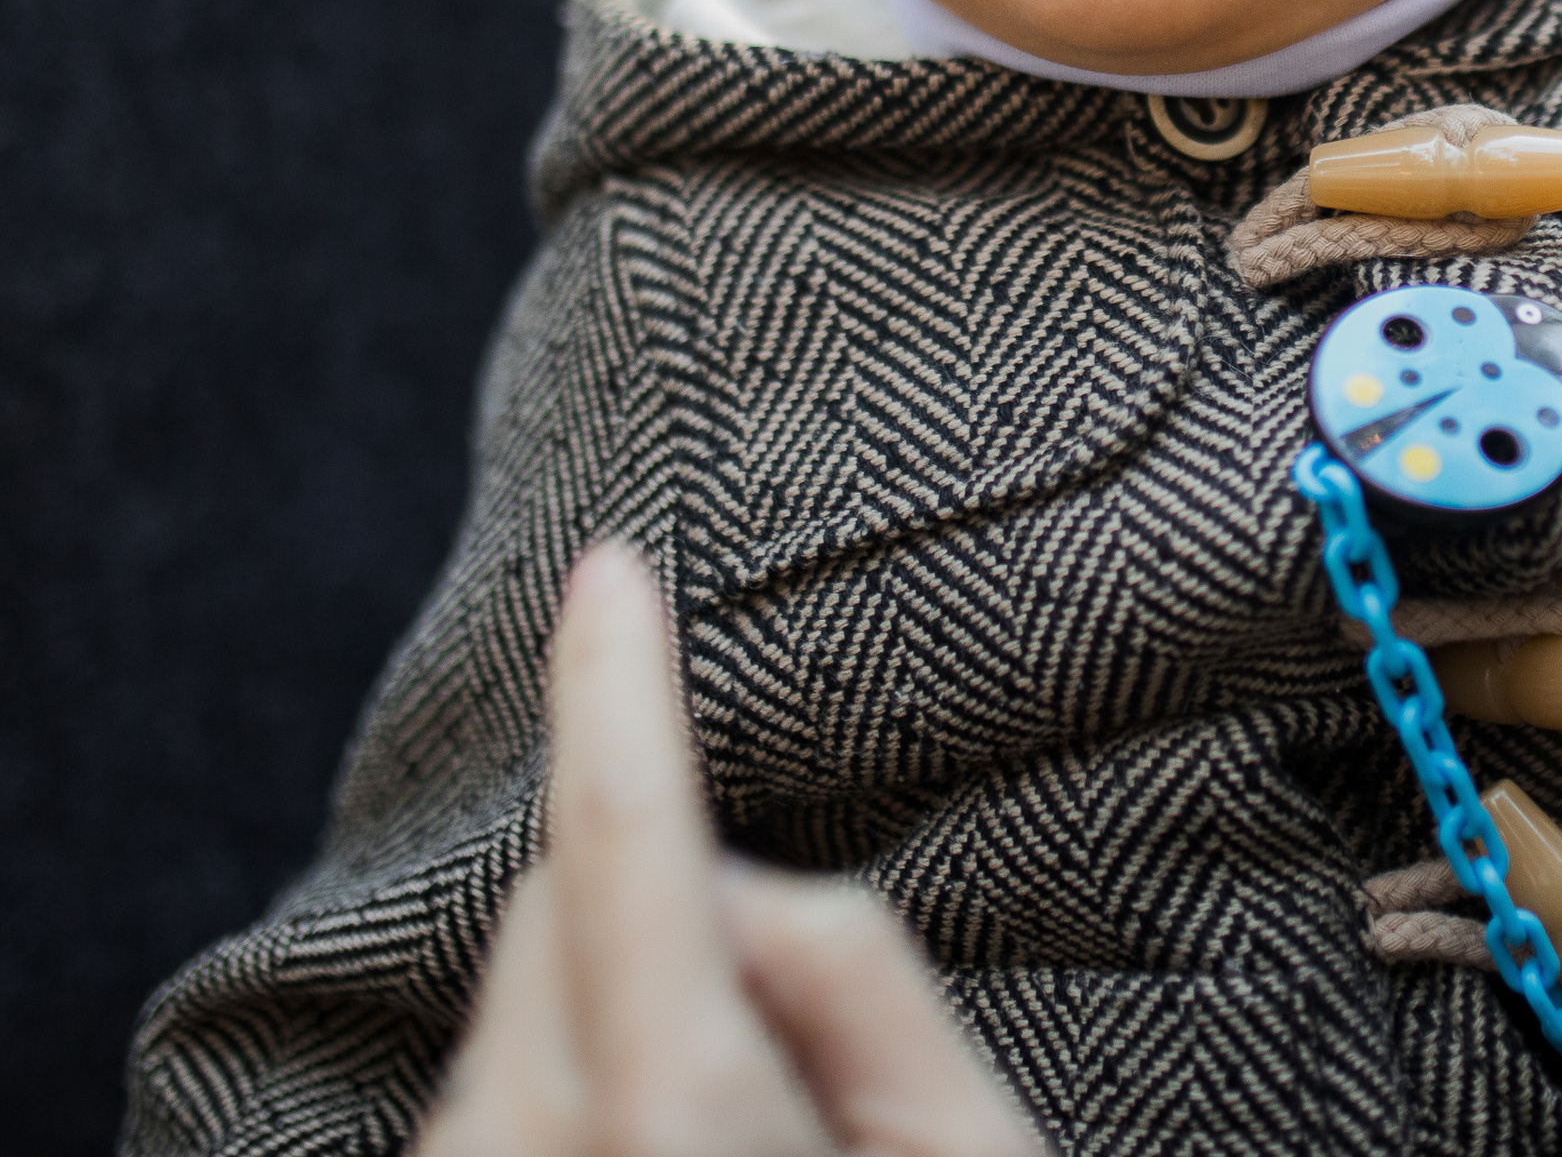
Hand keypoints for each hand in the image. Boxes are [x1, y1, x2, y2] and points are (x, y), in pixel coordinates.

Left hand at [418, 542, 1036, 1156]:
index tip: (607, 569)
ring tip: (730, 1142)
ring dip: (603, 1006)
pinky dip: (561, 1088)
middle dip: (661, 912)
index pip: (627, 843)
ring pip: (519, 991)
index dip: (619, 690)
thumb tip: (738, 886)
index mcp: (678, 1123)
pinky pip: (485, 1093)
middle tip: (796, 1051)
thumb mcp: (970, 1149)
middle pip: (559, 908)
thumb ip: (855, 977)